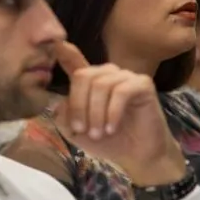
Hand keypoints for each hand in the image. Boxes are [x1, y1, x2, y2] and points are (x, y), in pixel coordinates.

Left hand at [53, 42, 185, 185]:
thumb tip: (61, 102)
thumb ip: (65, 115)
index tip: (56, 43)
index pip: (76, 63)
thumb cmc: (110, 142)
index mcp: (92, 82)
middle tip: (82, 130)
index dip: (66, 53)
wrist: (139, 156)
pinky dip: (113, 112)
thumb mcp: (78, 132)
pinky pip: (121, 91)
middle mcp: (108, 75)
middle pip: (83, 75)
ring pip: (101, 84)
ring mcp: (126, 77)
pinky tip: (112, 128)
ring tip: (99, 133)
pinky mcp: (143, 84)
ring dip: (96, 113)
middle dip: (79, 105)